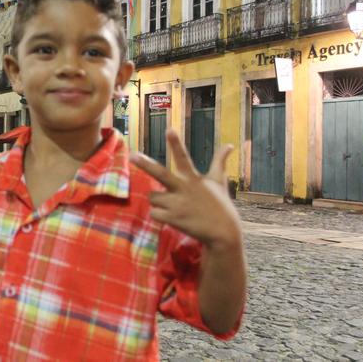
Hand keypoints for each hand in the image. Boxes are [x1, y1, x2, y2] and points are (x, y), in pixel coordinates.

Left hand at [129, 130, 241, 250]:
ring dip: (157, 200)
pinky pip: (153, 213)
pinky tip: (169, 218)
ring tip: (172, 205)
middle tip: (132, 155)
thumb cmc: (221, 205)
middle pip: (160, 174)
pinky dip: (158, 215)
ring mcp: (178, 205)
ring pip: (152, 196)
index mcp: (194, 179)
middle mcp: (184, 189)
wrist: (224, 233)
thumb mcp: (220, 181)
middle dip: (145, 164)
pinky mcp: (173, 219)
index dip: (176, 143)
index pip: (183, 158)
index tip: (170, 129)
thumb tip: (230, 144)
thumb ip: (220, 162)